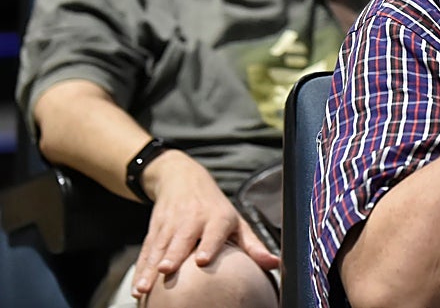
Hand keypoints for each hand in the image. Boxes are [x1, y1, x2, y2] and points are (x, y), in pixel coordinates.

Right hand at [132, 151, 277, 297]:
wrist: (183, 179)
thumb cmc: (216, 209)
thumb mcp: (236, 221)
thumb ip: (253, 245)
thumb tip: (275, 263)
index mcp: (217, 217)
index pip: (213, 230)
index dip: (208, 244)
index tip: (202, 260)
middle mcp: (193, 218)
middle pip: (181, 238)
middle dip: (173, 254)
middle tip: (166, 270)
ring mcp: (171, 223)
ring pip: (159, 247)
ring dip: (149, 267)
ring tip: (143, 288)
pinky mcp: (155, 229)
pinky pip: (146, 251)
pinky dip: (140, 269)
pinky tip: (136, 288)